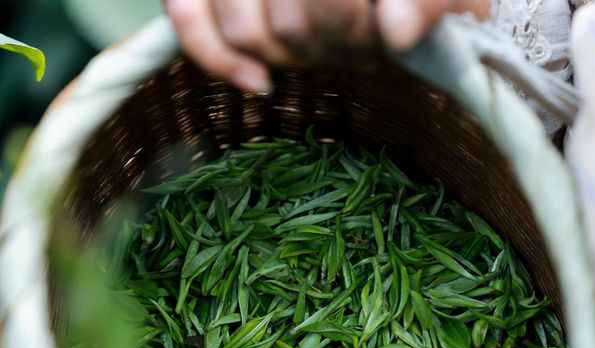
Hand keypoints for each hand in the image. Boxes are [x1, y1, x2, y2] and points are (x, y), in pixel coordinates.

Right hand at [165, 0, 490, 92]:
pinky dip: (216, 56)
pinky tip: (259, 82)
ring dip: (294, 57)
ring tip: (333, 50)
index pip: (330, 7)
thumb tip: (397, 31)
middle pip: (288, 25)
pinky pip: (186, 14)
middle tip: (367, 48)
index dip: (356, 30)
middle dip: (333, 47)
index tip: (391, 39)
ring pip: (246, 29)